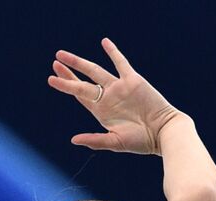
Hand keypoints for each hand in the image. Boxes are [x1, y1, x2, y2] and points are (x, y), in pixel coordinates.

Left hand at [48, 38, 182, 154]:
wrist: (163, 132)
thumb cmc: (140, 141)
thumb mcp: (115, 142)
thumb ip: (94, 140)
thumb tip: (73, 140)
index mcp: (101, 111)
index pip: (80, 96)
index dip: (66, 86)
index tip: (52, 79)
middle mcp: (107, 98)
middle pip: (83, 82)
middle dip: (68, 73)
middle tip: (54, 64)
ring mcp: (119, 88)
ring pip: (95, 71)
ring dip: (80, 63)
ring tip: (64, 55)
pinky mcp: (132, 80)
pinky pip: (121, 63)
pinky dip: (113, 53)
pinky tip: (104, 43)